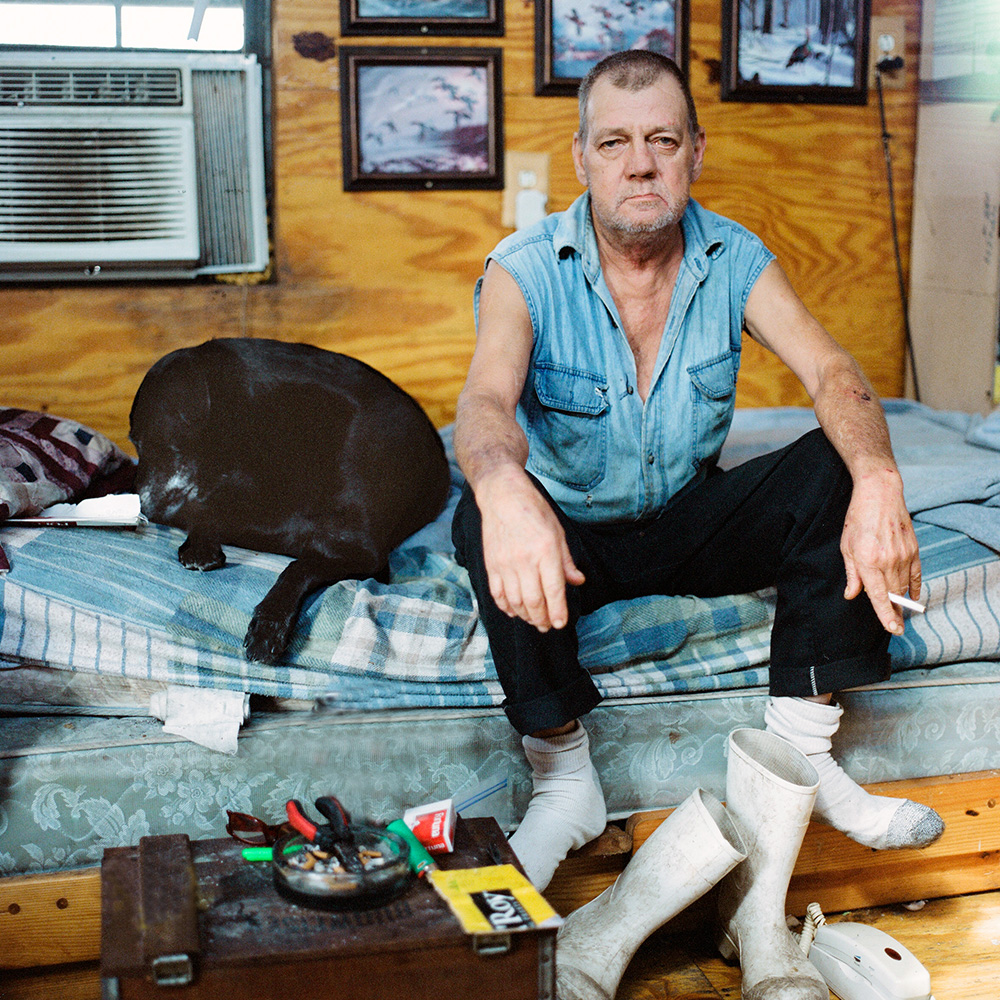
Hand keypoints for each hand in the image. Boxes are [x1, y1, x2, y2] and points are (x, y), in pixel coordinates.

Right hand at [476, 470, 584, 631]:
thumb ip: (567, 561)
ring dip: (525, 616)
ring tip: (533, 620)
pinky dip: (506, 607)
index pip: (554, 590)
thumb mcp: (558, 531)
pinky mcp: (491, 564)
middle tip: (547, 626)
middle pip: (534, 601)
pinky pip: (497, 593)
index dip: (558, 612)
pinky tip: (514, 611)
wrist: (502, 495)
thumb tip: (578, 582)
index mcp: (546, 551)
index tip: (560, 624)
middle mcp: (525, 560)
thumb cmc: (533, 510)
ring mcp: (505, 563)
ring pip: (515, 601)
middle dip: (542, 619)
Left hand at [840, 471, 920, 634]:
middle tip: (894, 626)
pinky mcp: (914, 549)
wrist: (880, 495)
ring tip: (897, 610)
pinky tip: (912, 597)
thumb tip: (852, 595)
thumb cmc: (857, 519)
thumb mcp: (846, 547)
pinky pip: (917, 575)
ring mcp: (903, 555)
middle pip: (893, 595)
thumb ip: (852, 574)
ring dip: (900, 599)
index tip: (893, 629)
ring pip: (904, 586)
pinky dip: (914, 587)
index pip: (879, 596)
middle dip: (894, 612)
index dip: (886, 615)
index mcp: (868, 561)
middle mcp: (888, 561)